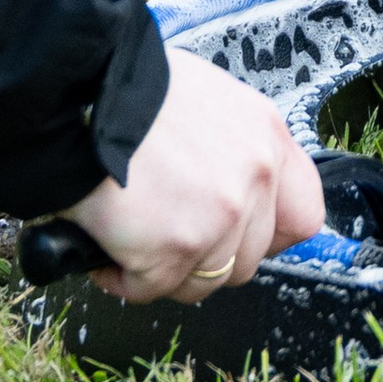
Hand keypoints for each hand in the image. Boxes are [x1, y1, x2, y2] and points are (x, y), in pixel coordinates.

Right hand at [64, 48, 325, 306]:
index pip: (303, 214)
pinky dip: (121, 276)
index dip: (269, 236)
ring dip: (162, 269)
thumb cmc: (129, 93)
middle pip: (248, 260)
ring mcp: (221, 217)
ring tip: (129, 234)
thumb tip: (223, 190)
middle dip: (203, 257)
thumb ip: (230, 148)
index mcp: (267, 135)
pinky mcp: (176, 249)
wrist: (79, 91)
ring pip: (201, 283)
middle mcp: (256, 176)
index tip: (239, 238)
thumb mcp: (206, 100)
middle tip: (164, 232)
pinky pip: (150, 290)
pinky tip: (105, 243)